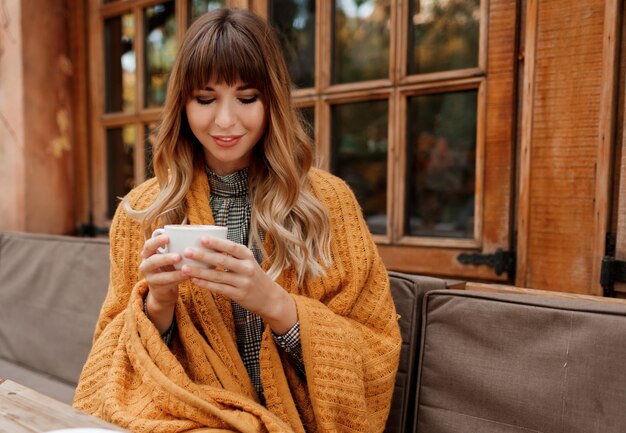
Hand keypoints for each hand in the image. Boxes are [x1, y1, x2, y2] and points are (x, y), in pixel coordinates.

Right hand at [138, 234, 187, 332]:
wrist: (163, 290)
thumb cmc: (169, 267)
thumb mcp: (169, 256)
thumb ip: (175, 247)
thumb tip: (197, 232)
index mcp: (148, 255)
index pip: (148, 245)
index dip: (157, 241)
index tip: (168, 236)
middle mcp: (146, 266)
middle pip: (152, 261)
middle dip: (165, 258)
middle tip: (178, 256)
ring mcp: (150, 278)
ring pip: (160, 276)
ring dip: (174, 273)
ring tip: (186, 269)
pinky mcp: (157, 289)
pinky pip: (168, 284)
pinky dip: (179, 280)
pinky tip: (188, 276)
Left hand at [181, 237, 297, 333]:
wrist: (269, 298)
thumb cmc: (253, 276)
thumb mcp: (248, 262)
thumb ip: (232, 255)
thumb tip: (207, 245)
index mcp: (248, 256)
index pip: (231, 247)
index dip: (217, 243)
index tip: (201, 238)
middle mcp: (247, 268)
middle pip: (222, 260)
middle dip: (203, 255)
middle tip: (187, 252)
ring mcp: (243, 282)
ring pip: (218, 276)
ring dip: (200, 272)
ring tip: (184, 268)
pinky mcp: (238, 295)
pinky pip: (219, 288)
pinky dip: (205, 284)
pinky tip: (194, 280)